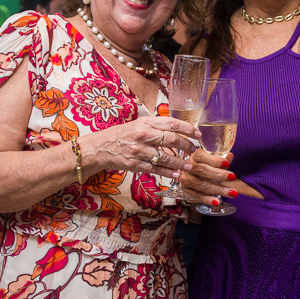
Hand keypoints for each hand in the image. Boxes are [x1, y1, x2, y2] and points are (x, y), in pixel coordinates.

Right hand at [83, 116, 199, 180]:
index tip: (198, 134)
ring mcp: (139, 151)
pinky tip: (176, 175)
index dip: (188, 129)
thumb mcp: (139, 124)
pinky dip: (168, 173)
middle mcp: (143, 135)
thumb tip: (179, 130)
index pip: (172, 123)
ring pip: (165, 158)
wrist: (101, 147)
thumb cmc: (123, 135)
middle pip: (171, 139)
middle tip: (194, 151)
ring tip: (189, 166)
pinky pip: (155, 170)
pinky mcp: (135, 164)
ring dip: (180, 163)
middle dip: (186, 146)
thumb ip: (157, 126)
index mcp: (146, 123)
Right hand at [179, 149, 237, 206]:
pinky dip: (207, 199)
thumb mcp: (212, 160)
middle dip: (219, 174)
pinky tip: (217, 202)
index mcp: (195, 156)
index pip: (201, 156)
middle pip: (202, 170)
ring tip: (232, 193)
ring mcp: (186, 178)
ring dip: (218, 189)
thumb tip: (230, 156)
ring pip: (201, 185)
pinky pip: (197, 196)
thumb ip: (221, 159)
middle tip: (233, 178)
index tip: (227, 164)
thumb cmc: (205, 165)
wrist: (194, 175)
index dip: (214, 160)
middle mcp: (188, 166)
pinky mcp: (186, 189)